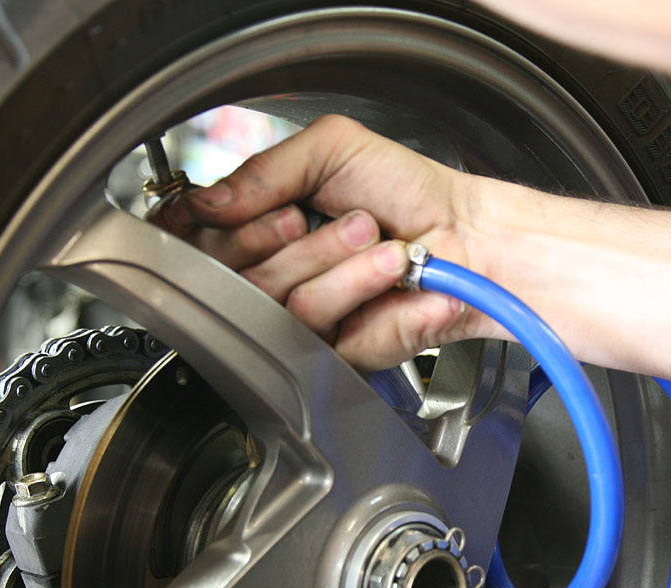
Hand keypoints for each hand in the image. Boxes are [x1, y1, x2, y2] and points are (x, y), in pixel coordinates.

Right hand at [150, 115, 502, 369]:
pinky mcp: (337, 354)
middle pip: (239, 280)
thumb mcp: (331, 150)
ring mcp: (305, 319)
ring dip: (347, 267)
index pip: (204, 244)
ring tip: (387, 248)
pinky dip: (373, 296)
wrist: (466, 235)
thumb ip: (262, 171)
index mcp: (262, 226)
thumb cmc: (407, 190)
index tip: (285, 211)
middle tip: (354, 221)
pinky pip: (327, 337)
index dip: (233, 231)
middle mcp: (277, 275)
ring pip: (287, 307)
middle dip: (302, 244)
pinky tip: (399, 282)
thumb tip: (204, 203)